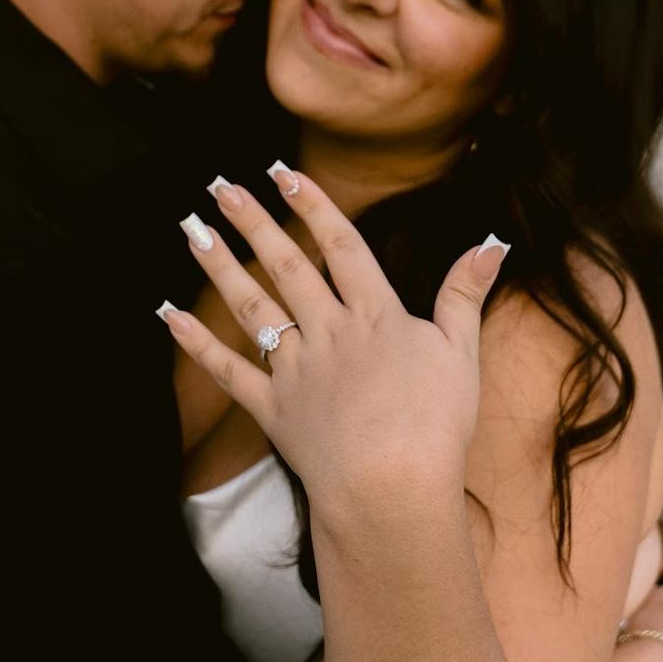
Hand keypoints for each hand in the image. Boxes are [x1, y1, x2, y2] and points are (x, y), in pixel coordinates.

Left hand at [158, 164, 506, 519]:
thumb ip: (465, 293)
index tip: (282, 171)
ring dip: (220, 265)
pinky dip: (198, 344)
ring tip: (192, 229)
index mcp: (374, 315)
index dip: (312, 204)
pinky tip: (171, 315)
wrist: (392, 490)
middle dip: (251, 221)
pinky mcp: (273, 410)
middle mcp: (329, 332)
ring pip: (251, 307)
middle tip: (220, 186)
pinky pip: (228, 371)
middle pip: (286, 265)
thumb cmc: (435, 425)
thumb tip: (491, 241)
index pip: (340, 245)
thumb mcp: (461, 352)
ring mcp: (296, 370)